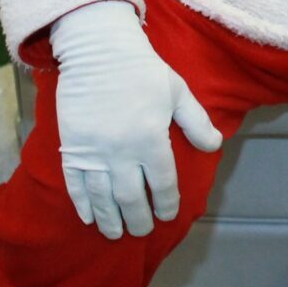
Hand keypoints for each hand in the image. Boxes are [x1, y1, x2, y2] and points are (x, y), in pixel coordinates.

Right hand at [49, 1, 222, 239]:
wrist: (99, 52)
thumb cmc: (144, 70)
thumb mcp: (178, 92)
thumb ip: (196, 122)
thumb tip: (215, 146)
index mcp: (151, 139)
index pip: (162, 183)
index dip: (167, 203)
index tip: (168, 215)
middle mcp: (122, 152)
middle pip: (131, 198)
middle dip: (138, 219)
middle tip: (142, 230)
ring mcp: (94, 152)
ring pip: (102, 197)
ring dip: (110, 219)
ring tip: (116, 233)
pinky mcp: (72, 148)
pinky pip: (76, 184)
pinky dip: (82, 204)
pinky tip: (88, 217)